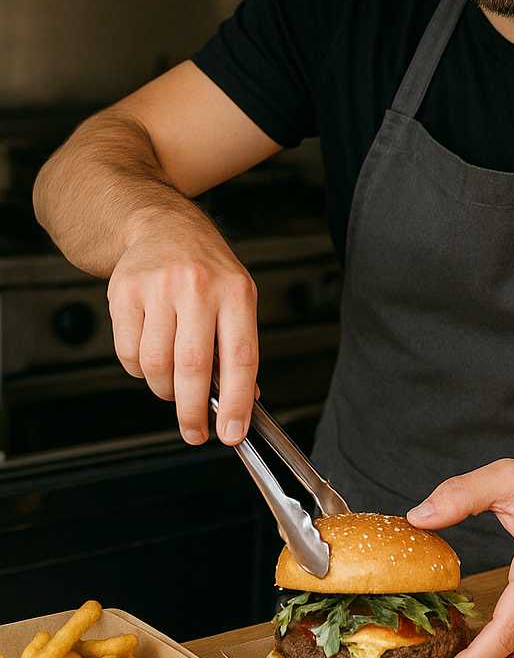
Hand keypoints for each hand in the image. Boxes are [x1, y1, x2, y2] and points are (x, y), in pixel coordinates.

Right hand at [106, 210, 258, 446]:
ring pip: (156, 365)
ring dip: (164, 390)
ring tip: (172, 384)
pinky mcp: (124, 292)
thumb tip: (244, 400)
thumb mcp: (237, 296)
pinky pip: (128, 353)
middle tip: (195, 431)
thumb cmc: (205, 267)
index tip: (232, 432)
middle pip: (193, 367)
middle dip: (194, 412)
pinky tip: (151, 357)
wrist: (162, 225)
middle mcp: (199, 287)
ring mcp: (159, 288)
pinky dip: (139, 370)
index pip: (241, 358)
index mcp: (236, 292)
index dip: (237, 402)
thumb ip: (239, 346)